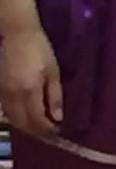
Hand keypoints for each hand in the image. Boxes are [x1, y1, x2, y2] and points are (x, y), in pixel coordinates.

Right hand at [0, 18, 62, 137]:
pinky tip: (25, 116)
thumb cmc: (39, 50)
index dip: (47, 131)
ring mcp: (2, 93)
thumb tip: (57, 118)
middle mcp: (12, 96)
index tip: (57, 134)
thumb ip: (54, 96)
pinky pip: (5, 110)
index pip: (37, 121)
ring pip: (12, 119)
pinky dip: (16, 117)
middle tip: (49, 134)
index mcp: (29, 92)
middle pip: (22, 123)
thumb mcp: (53, 72)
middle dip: (36, 132)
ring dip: (25, 126)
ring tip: (39, 128)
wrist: (16, 34)